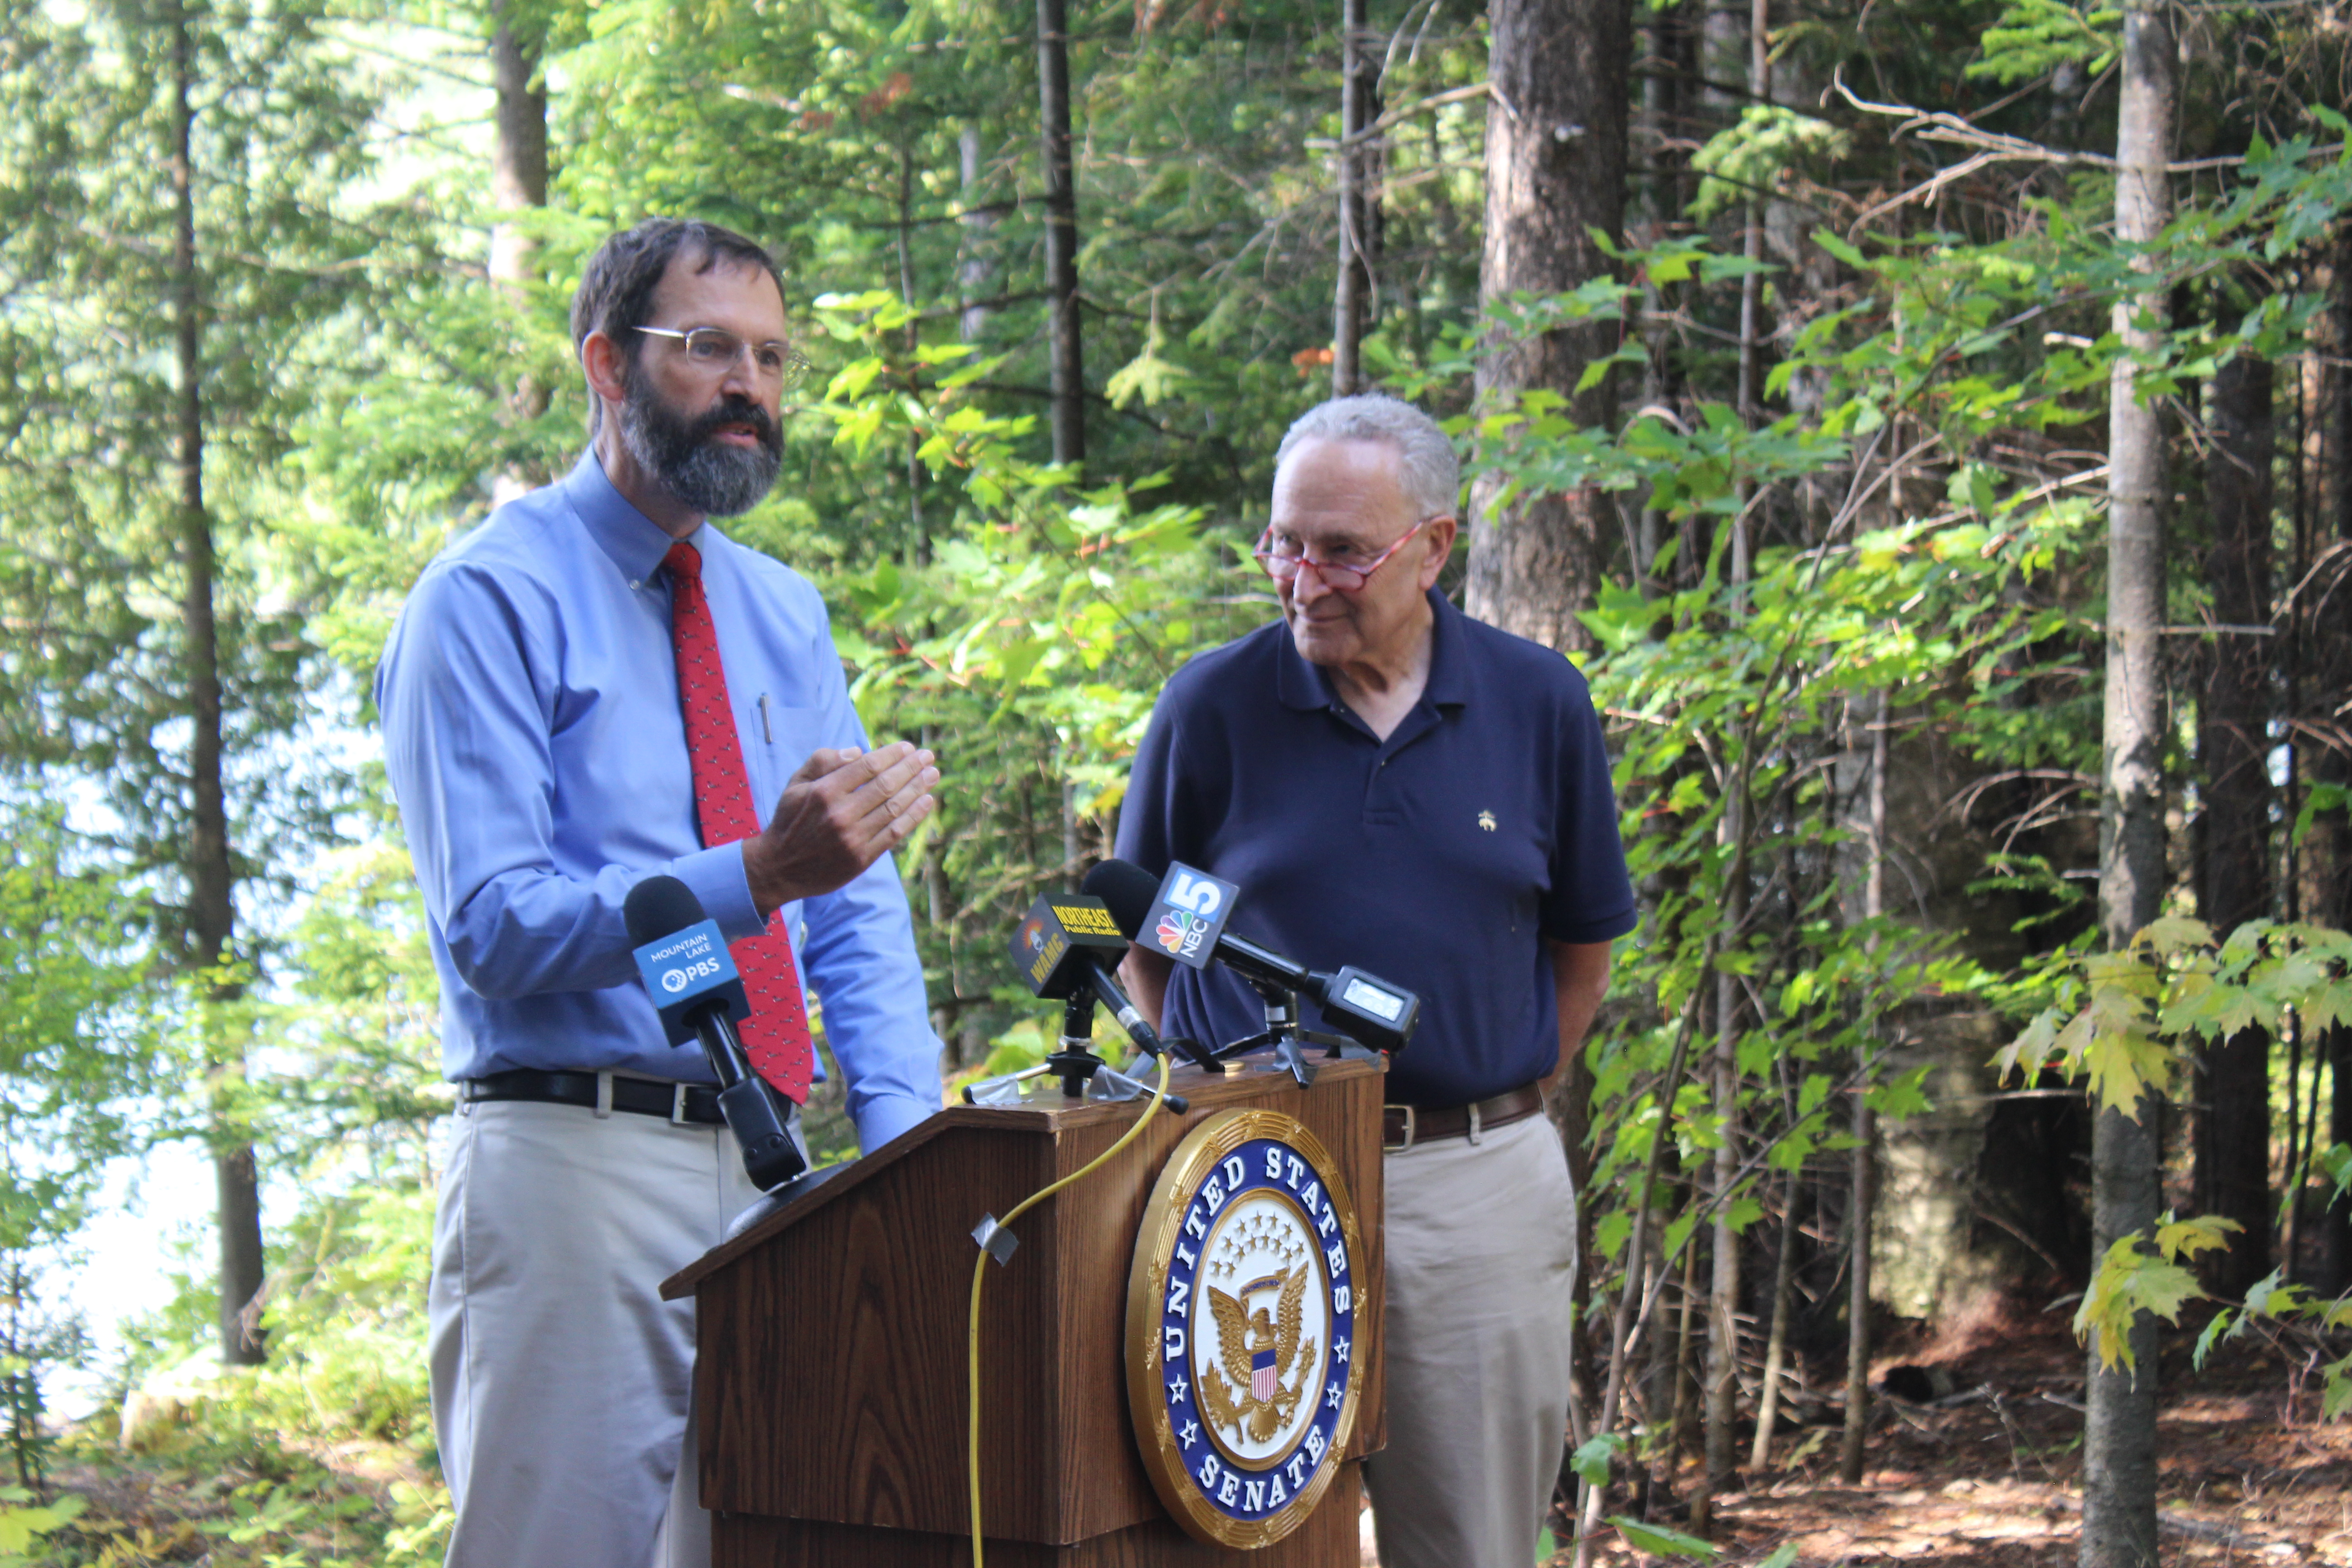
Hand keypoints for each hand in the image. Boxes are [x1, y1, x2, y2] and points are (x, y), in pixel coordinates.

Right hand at [743, 742, 939, 914]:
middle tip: (928, 756)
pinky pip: (895, 833)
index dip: (892, 755)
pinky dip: (914, 816)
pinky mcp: (861, 858)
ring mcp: (852, 838)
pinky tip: (927, 801)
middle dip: (911, 768)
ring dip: (918, 788)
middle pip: (886, 785)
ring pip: (894, 808)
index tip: (908, 747)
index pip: (868, 767)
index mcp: (824, 792)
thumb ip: (823, 761)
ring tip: (933, 774)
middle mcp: (840, 814)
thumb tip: (859, 751)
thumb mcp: (796, 784)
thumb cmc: (790, 819)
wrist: (780, 868)